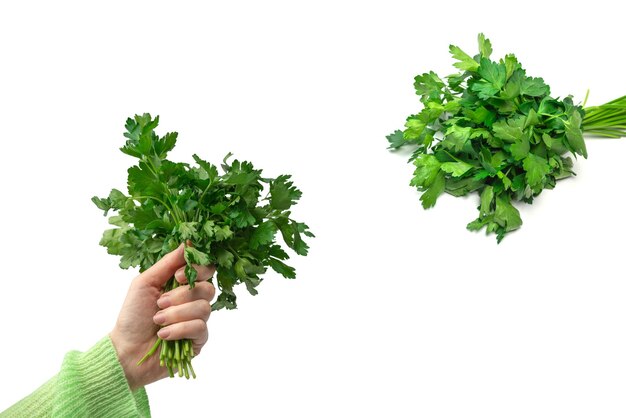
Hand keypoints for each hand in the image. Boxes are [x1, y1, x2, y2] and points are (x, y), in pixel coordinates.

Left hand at [110, 244, 215, 390]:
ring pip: (204, 308)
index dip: (197, 270)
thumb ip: (168, 262)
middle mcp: (194, 301)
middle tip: (160, 302)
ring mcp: (198, 321)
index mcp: (183, 285)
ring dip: (176, 314)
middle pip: (208, 288)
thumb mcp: (145, 283)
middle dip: (182, 295)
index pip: (206, 269)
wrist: (126, 350)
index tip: (178, 277)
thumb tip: (188, 242)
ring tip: (158, 320)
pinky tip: (163, 335)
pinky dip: (179, 329)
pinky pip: (200, 328)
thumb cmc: (133, 316)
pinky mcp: (199, 340)